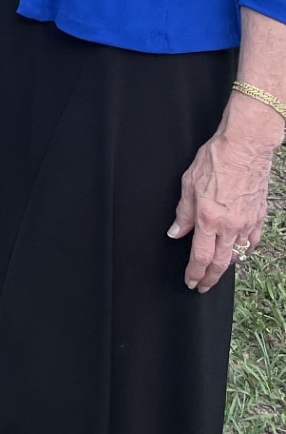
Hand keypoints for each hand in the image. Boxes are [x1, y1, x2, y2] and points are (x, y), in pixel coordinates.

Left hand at [170, 128, 274, 291]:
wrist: (245, 147)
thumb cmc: (215, 160)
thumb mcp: (188, 183)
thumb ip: (183, 212)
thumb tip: (175, 232)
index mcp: (208, 219)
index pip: (200, 257)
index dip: (194, 273)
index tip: (190, 281)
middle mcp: (230, 226)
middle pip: (220, 263)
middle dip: (209, 278)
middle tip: (202, 286)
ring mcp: (247, 223)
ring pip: (237, 255)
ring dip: (226, 266)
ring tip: (216, 271)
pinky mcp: (259, 216)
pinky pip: (252, 241)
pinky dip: (244, 251)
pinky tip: (239, 252)